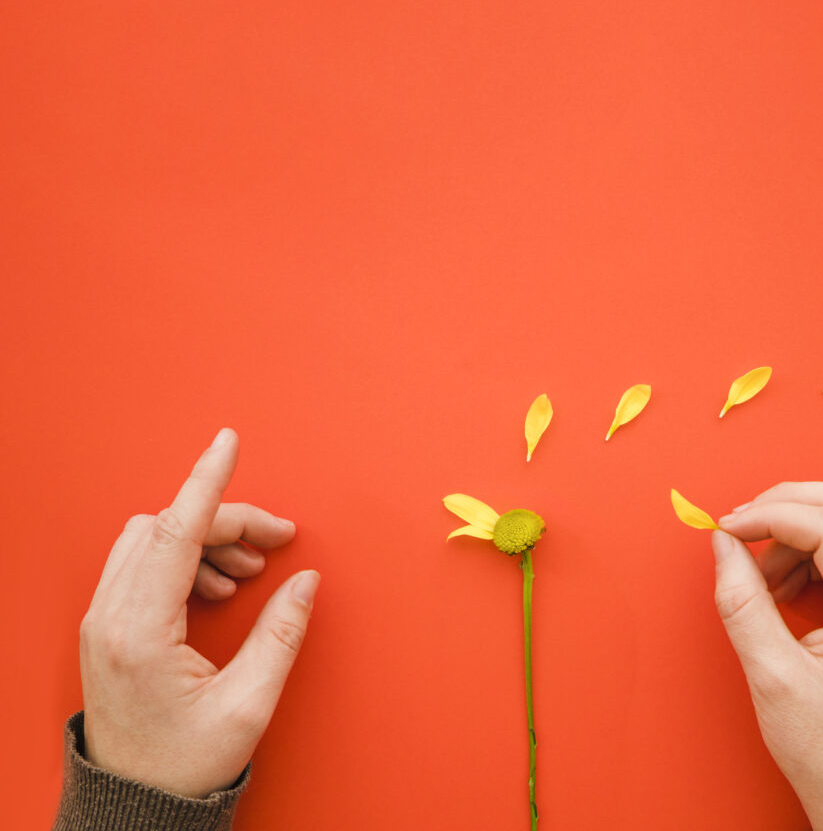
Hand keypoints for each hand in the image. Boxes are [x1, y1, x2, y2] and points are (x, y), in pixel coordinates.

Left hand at [79, 428, 319, 797]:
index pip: (175, 531)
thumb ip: (281, 634)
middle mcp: (112, 617)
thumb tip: (305, 581)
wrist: (132, 807)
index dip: (208, 481)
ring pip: (153, 538)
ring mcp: (104, 620)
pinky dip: (186, 557)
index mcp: (140, 632)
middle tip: (278, 538)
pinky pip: (144, 562)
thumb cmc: (184, 765)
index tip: (228, 441)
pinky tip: (220, 584)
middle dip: (228, 520)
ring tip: (250, 568)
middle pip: (169, 528)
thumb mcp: (247, 705)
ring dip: (206, 538)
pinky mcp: (110, 625)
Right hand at [713, 483, 822, 830]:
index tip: (726, 529)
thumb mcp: (771, 677)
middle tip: (741, 527)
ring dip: (797, 527)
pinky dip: (808, 550)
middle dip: (789, 502)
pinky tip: (780, 586)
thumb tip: (722, 543)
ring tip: (760, 575)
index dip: (771, 515)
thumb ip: (742, 601)